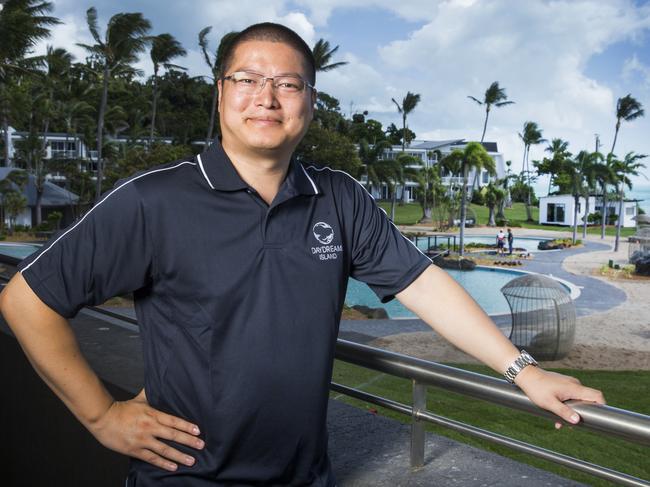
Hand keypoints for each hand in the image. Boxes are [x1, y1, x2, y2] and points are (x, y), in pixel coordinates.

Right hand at [89, 389, 204, 470]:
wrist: (103, 419)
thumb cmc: (122, 409)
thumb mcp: (140, 399)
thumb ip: (152, 393)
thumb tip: (160, 380)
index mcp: (152, 414)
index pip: (174, 421)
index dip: (187, 426)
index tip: (198, 431)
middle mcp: (150, 427)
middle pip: (173, 435)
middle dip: (189, 441)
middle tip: (202, 445)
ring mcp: (142, 440)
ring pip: (164, 449)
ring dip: (179, 455)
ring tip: (191, 460)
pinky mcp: (135, 450)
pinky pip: (152, 458)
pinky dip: (163, 463)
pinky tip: (173, 467)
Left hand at [514, 366, 605, 428]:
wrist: (526, 375)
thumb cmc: (537, 388)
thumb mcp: (550, 403)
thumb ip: (564, 412)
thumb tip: (577, 421)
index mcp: (574, 388)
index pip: (597, 395)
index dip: (602, 406)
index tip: (598, 416)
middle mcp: (574, 384)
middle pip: (587, 400)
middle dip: (581, 414)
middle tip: (572, 426)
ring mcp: (568, 383)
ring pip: (576, 400)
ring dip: (571, 411)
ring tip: (559, 423)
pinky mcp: (562, 384)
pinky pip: (569, 396)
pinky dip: (566, 405)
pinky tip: (555, 414)